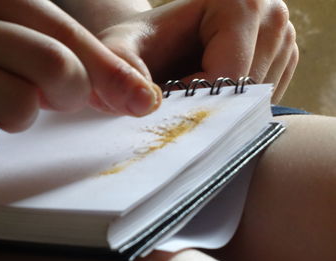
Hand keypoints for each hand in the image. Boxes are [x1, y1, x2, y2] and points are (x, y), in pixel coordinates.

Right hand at [0, 0, 160, 155]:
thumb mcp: (28, 38)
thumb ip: (79, 58)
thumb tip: (142, 95)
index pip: (65, 37)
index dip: (110, 73)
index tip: (143, 99)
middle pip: (54, 66)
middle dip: (65, 90)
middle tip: (47, 92)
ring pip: (20, 103)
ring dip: (20, 112)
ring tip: (1, 100)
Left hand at [97, 0, 297, 101]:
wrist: (156, 46)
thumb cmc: (140, 47)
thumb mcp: (118, 52)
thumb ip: (119, 71)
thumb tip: (147, 103)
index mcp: (239, 2)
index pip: (229, 74)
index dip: (193, 99)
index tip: (166, 99)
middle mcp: (270, 14)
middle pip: (249, 89)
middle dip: (211, 106)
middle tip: (180, 98)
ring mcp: (282, 37)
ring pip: (260, 99)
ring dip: (225, 109)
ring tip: (195, 90)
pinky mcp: (283, 58)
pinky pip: (266, 101)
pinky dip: (238, 108)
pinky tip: (214, 94)